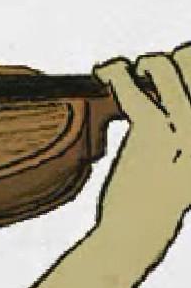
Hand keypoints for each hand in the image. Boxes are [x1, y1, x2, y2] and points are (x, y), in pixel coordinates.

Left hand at [94, 45, 190, 246]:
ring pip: (167, 63)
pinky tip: (104, 73)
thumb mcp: (188, 162)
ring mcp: (185, 123)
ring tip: (128, 76)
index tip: (176, 71)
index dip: (187, 63)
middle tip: (150, 75)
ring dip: (142, 64)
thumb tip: (178, 106)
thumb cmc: (162, 199)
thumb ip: (187, 131)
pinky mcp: (151, 129)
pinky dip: (112, 71)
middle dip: (170, 59)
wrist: (141, 229)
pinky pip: (129, 84)